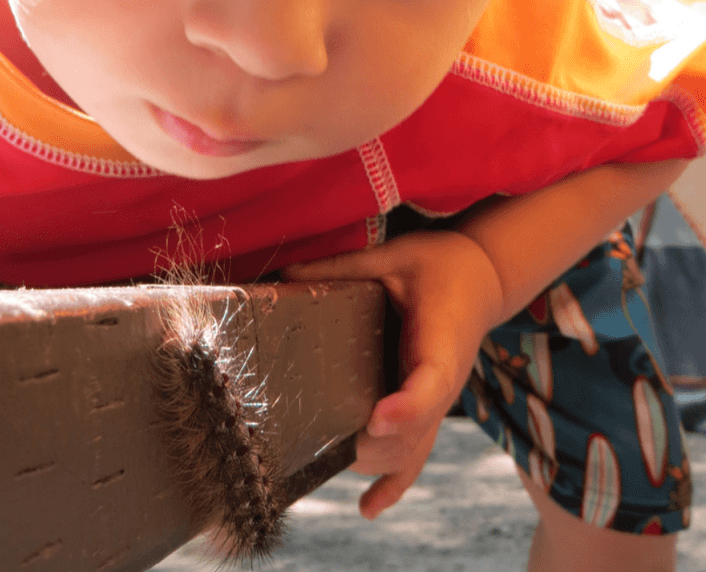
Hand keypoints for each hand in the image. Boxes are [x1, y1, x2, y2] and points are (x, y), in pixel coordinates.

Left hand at [284, 231, 503, 518]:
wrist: (481, 279)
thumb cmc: (438, 266)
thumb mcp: (393, 257)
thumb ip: (341, 269)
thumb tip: (283, 274)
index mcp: (441, 343)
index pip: (431, 385)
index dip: (406, 408)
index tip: (375, 419)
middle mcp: (443, 383)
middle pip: (414, 434)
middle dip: (372, 443)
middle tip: (326, 438)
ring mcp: (438, 403)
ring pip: (411, 452)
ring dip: (373, 462)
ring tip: (330, 459)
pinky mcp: (430, 411)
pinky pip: (415, 457)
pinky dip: (394, 485)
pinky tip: (368, 508)